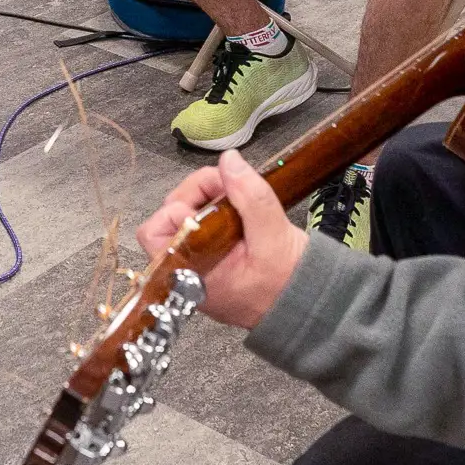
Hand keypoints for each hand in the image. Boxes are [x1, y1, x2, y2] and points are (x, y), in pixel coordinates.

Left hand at [133, 149, 308, 330]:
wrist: (309, 305)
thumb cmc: (288, 281)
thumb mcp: (273, 235)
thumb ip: (250, 196)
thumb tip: (229, 160)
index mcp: (191, 272)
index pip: (155, 231)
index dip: (184, 203)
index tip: (219, 193)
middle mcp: (187, 271)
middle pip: (169, 220)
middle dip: (196, 195)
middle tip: (229, 187)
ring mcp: (198, 266)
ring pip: (185, 222)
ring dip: (208, 201)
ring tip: (237, 198)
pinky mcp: (212, 259)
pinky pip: (202, 229)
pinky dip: (217, 213)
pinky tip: (239, 211)